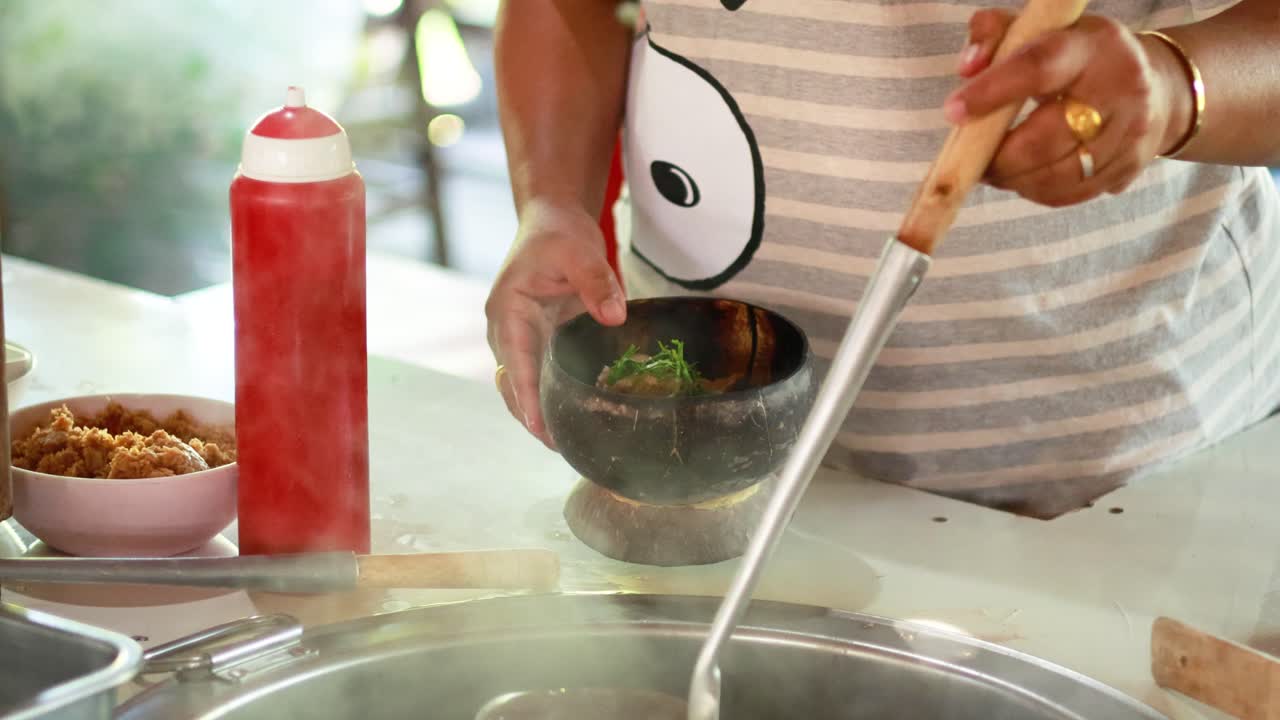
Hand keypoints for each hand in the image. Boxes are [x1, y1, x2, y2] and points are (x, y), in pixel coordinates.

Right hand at [485, 200, 625, 448]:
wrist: (551, 221)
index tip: (538, 425)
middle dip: (530, 416)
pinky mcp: (536, 341)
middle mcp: (507, 330)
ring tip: (563, 444)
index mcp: (508, 310)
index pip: (516, 362)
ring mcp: (519, 338)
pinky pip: (539, 376)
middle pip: (513, 384)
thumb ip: (597, 282)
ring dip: (537, 413)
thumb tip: (615, 318)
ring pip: (523, 385)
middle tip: (559, 447)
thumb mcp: (579, 251)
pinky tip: (570, 416)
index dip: (527, 396)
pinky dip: (548, 398)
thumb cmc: (558, 234)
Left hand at [945, 10, 1192, 206]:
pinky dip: (1038, 192)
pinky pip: (1072, 192)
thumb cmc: (1076, 56)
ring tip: (995, 169)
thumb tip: (967, 69)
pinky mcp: (1132, 165)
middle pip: (1045, 139)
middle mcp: (1121, 86)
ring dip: (1014, 180)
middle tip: (972, 158)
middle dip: (998, 157)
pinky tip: (1025, 178)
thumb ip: (995, 36)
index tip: (952, 112)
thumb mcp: (1040, 30)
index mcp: (1091, 45)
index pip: (1037, 67)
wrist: (1155, 85)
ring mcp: (1132, 131)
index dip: (992, 92)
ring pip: (1057, 175)